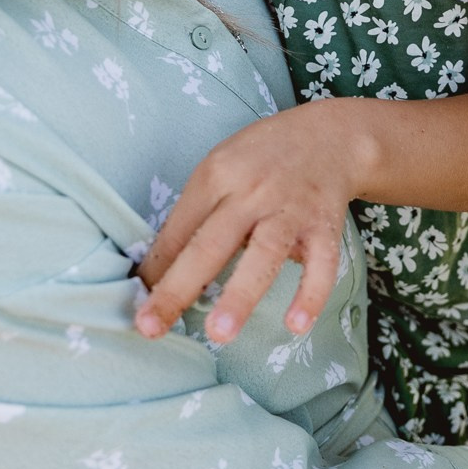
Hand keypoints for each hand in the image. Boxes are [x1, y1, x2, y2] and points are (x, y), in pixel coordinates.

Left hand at [133, 98, 368, 343]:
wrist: (331, 135)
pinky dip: (310, 294)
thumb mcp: (222, 166)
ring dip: (240, 295)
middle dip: (178, 288)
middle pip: (210, 243)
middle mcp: (251, 191)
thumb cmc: (264, 157)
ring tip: (219, 333)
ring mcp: (290, 209)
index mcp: (217, 174)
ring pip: (263, 253)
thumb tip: (159, 270)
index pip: (178, 229)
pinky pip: (321, 263)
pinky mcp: (325, 225)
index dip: (155, 269)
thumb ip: (197, 212)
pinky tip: (296, 325)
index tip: (136, 307)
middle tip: (151, 327)